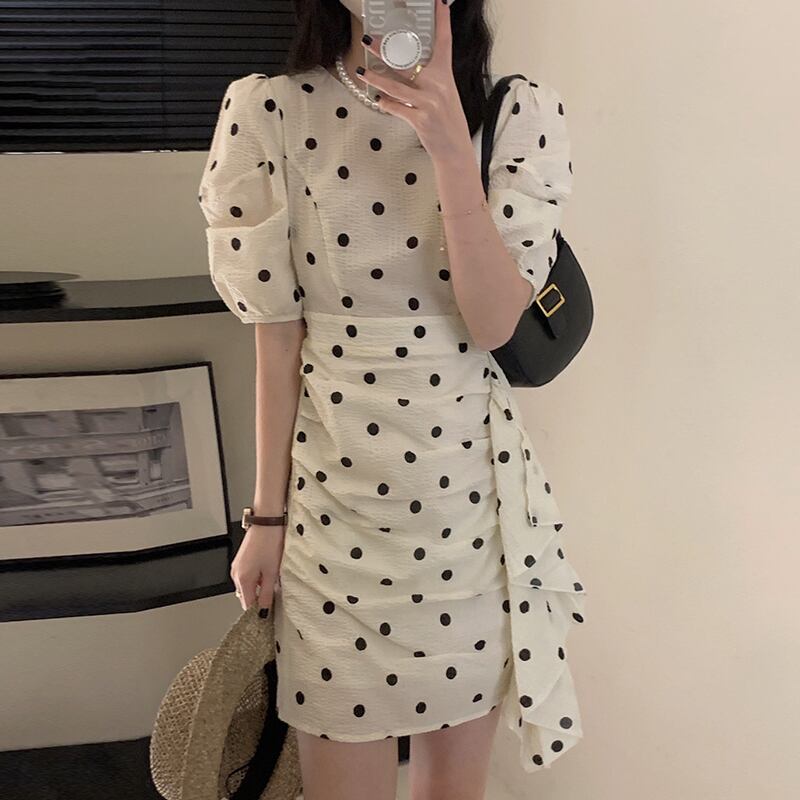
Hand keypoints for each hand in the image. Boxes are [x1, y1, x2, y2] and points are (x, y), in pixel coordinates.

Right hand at [230, 525, 284, 612]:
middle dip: (259, 598)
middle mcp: (236, 574)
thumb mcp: (272, 572)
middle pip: (246, 596)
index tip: (269, 612)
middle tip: (275, 593)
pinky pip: (248, 576)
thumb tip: (263, 610)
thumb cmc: (270, 543)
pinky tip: (268, 569)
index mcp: (242, 579)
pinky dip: (257, 577)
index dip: (259, 611)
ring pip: (248, 586)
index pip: (247, 605)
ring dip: (259, 587)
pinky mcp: (241, 560)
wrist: (267, 521)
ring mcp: (237, 566)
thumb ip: (267, 593)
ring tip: (273, 577)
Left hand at [356, 0, 471, 159]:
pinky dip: (385, 104)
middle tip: (369, 39)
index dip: (441, 20)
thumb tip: (408, 67)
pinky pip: (396, 108)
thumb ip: (430, 80)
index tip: (438, 2)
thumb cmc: (449, 123)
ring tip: (362, 71)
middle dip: (384, 50)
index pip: (444, 41)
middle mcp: (438, 86)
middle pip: (407, 61)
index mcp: (445, 76)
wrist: (455, 151)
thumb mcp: (446, 96)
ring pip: (395, 86)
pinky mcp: (420, 120)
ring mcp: (429, 103)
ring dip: (375, 78)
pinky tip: (378, 100)